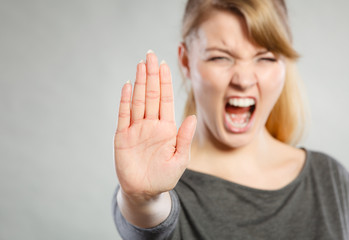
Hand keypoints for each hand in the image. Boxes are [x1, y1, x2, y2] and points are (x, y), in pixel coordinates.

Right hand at [114, 51, 196, 201]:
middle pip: (151, 95)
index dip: (165, 82)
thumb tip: (190, 118)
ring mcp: (136, 129)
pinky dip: (125, 101)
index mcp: (166, 128)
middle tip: (151, 55)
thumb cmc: (164, 177)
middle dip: (152, 75)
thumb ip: (184, 138)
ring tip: (141, 65)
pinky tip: (127, 86)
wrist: (145, 191)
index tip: (165, 65)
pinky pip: (124, 115)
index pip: (165, 100)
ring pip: (138, 101)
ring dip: (139, 83)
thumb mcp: (180, 160)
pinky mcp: (122, 137)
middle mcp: (151, 124)